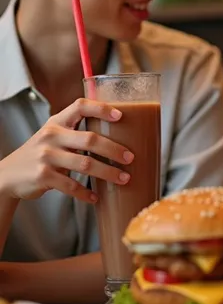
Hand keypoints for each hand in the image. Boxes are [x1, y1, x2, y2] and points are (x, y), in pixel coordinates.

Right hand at [0, 98, 133, 203]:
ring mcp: (46, 156)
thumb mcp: (54, 135)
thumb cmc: (41, 153)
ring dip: (107, 173)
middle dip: (113, 149)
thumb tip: (116, 136)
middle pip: (89, 139)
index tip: (121, 115)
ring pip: (85, 164)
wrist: (8, 175)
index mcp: (57, 122)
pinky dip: (86, 193)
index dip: (101, 108)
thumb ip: (76, 132)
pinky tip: (96, 197)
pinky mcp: (43, 176)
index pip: (80, 106)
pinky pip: (71, 186)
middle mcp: (51, 135)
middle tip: (130, 157)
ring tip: (123, 178)